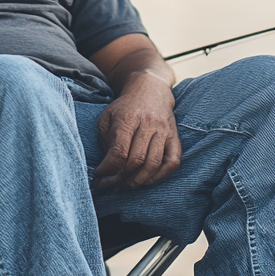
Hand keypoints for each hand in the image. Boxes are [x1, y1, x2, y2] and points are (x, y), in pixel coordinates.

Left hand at [93, 73, 180, 190]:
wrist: (150, 90)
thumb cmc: (125, 108)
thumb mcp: (107, 117)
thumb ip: (105, 140)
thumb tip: (106, 166)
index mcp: (128, 118)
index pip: (119, 151)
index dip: (108, 169)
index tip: (99, 176)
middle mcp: (148, 124)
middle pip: (136, 160)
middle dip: (121, 178)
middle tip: (112, 185)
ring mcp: (164, 131)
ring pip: (154, 163)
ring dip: (139, 180)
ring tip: (127, 185)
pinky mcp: (174, 137)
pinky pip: (172, 162)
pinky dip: (160, 176)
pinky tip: (147, 180)